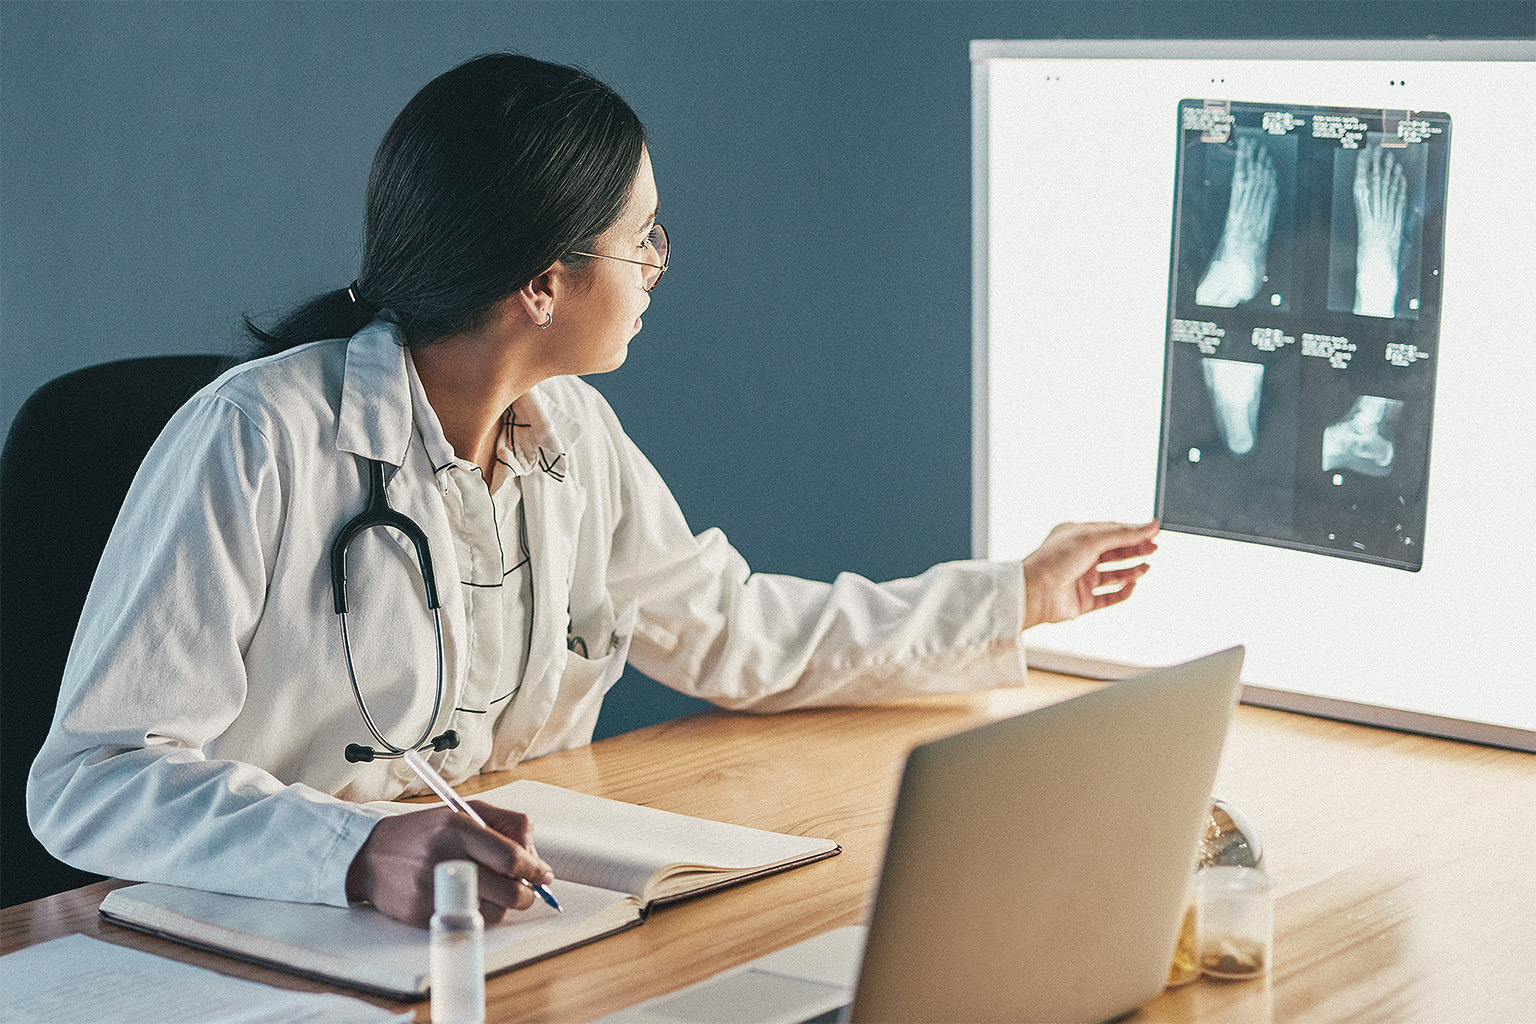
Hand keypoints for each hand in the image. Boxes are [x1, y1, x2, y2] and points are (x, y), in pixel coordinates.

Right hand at [346, 802, 554, 926]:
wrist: (371, 855)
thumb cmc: (424, 832)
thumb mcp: (465, 812)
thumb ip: (507, 824)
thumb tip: (535, 856)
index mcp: (459, 829)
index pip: (511, 858)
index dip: (535, 869)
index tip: (543, 874)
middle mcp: (447, 861)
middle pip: (509, 892)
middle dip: (527, 893)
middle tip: (527, 888)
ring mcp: (436, 892)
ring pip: (495, 912)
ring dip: (502, 904)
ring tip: (489, 888)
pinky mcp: (427, 915)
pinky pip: (471, 922)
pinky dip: (479, 913)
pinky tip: (470, 897)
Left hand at [1020, 520, 1159, 630]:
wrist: (1034, 592)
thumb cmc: (1054, 560)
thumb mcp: (1092, 538)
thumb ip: (1123, 533)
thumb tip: (1150, 525)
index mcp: (1076, 536)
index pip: (1110, 532)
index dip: (1132, 533)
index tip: (1154, 533)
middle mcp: (1078, 557)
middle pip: (1113, 553)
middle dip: (1134, 550)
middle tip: (1154, 549)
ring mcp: (1080, 579)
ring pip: (1112, 575)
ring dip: (1131, 571)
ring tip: (1145, 568)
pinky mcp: (1082, 601)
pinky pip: (1107, 597)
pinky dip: (1122, 592)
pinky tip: (1132, 586)